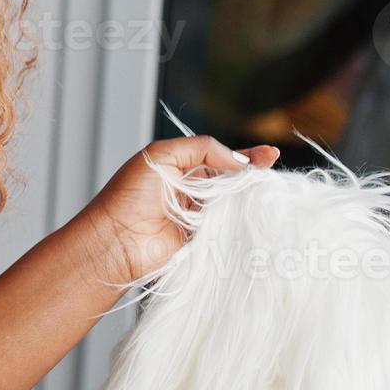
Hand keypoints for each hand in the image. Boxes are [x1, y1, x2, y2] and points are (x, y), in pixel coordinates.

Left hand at [80, 135, 280, 285]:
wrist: (115, 240)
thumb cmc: (128, 196)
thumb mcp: (160, 156)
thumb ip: (200, 148)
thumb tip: (238, 160)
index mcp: (179, 168)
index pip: (219, 158)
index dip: (245, 156)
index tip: (270, 154)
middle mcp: (190, 191)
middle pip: (231, 181)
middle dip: (253, 175)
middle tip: (274, 168)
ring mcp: (198, 217)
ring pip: (234, 204)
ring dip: (251, 198)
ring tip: (269, 189)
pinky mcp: (204, 241)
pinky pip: (230, 229)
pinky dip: (243, 222)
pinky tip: (259, 213)